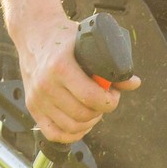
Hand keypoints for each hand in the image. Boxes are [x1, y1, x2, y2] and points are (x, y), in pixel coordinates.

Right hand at [11, 12, 138, 144]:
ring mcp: (37, 97)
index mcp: (60, 66)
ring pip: (71, 127)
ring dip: (88, 123)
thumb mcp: (89, 45)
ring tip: (92, 109)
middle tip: (103, 101)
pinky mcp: (31, 106)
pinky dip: (71, 134)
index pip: (91, 97)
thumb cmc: (65, 39)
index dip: (110, 100)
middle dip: (100, 111)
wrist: (34, 33)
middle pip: (82, 115)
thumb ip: (112, 66)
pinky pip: (54, 134)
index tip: (112, 94)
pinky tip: (80, 123)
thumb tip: (135, 83)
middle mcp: (45, 84)